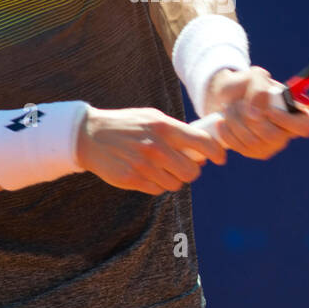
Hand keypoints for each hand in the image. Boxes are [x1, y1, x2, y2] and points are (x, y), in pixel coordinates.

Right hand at [76, 106, 226, 195]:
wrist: (89, 135)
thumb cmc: (127, 124)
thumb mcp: (152, 118)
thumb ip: (177, 130)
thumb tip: (203, 149)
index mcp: (164, 127)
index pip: (202, 143)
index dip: (216, 152)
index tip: (219, 158)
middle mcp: (156, 147)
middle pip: (191, 171)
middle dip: (191, 170)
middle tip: (184, 165)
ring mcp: (143, 165)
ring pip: (175, 184)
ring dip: (173, 179)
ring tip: (162, 168)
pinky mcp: (131, 179)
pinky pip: (157, 190)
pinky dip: (157, 185)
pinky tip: (148, 173)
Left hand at [203, 67, 308, 159]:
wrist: (226, 96)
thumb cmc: (246, 84)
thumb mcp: (254, 76)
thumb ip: (259, 87)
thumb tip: (256, 115)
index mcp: (294, 111)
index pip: (305, 126)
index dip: (288, 121)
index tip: (268, 110)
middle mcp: (286, 131)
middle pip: (274, 136)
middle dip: (250, 118)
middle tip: (237, 103)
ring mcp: (271, 145)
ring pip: (255, 143)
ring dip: (236, 123)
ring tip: (228, 109)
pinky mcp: (254, 152)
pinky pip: (243, 149)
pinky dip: (229, 134)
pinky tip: (222, 122)